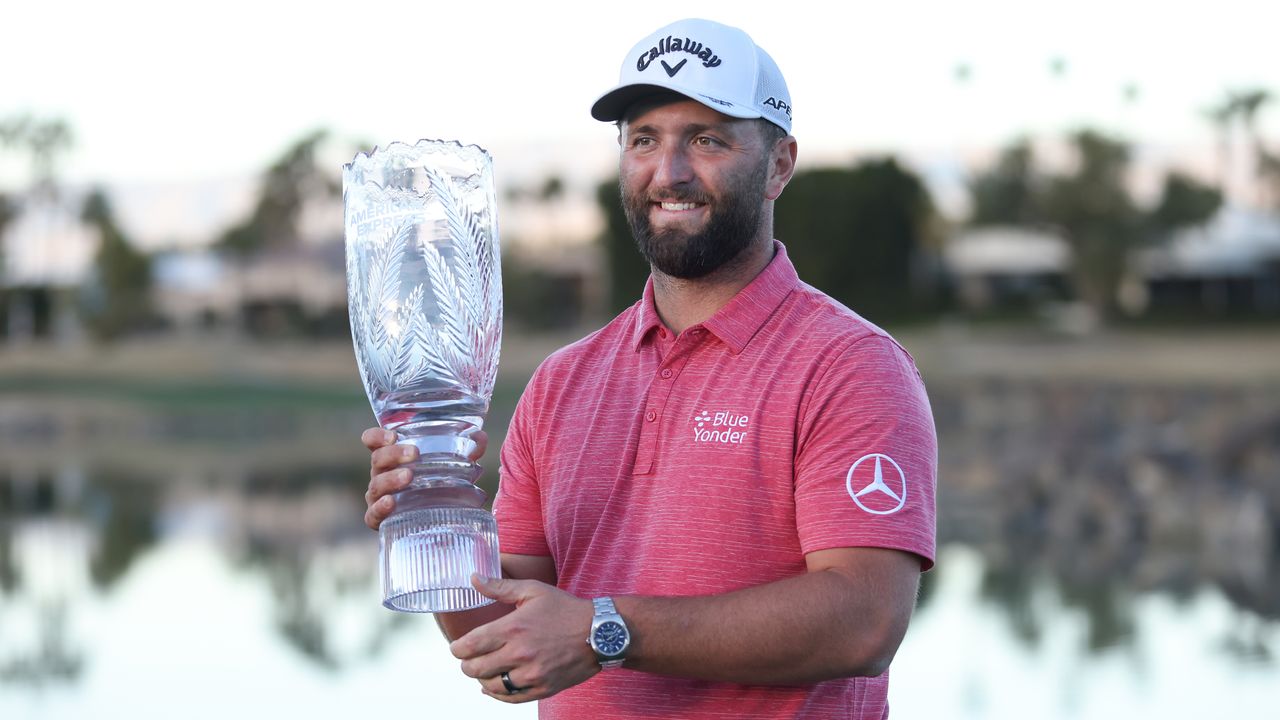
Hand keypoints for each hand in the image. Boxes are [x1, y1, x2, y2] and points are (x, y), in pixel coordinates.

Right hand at [360, 427, 488, 529]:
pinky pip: (372, 515)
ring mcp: (378, 497)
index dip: (378, 435)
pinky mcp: (380, 520)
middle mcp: (381, 474)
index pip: (373, 440)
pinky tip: (391, 502)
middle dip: (393, 454)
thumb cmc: (439, 484)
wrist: (437, 522)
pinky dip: (380, 508)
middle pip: (377, 459)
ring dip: (390, 479)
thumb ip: (468, 449)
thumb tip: (479, 437)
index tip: (393, 435)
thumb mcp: (453, 465)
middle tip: (415, 453)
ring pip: (375, 485)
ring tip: (409, 476)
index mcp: (392, 457)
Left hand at [450, 575, 597, 702]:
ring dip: (482, 679)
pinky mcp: (542, 688)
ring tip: (485, 669)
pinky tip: (495, 686)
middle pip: (475, 669)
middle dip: (467, 664)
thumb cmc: (566, 609)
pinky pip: (510, 698)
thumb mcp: (533, 590)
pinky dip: (497, 694)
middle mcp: (519, 654)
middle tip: (469, 658)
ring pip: (490, 686)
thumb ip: (500, 587)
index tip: (457, 647)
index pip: (469, 646)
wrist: (600, 633)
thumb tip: (473, 578)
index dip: (457, 648)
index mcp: (513, 628)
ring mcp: (531, 674)